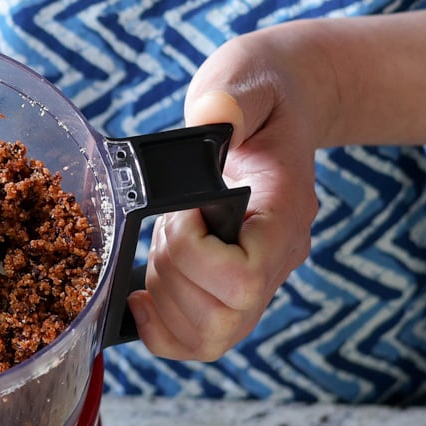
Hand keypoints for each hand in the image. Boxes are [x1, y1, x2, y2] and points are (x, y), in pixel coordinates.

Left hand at [128, 26, 321, 360]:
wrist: (280, 107)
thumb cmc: (261, 96)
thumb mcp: (247, 81)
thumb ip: (232, 101)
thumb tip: (214, 115)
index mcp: (284, 215)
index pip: (246, 277)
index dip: (194, 254)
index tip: (181, 211)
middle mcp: (278, 259)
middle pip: (223, 318)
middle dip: (170, 275)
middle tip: (164, 228)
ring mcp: (257, 282)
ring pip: (208, 339)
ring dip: (163, 300)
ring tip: (160, 248)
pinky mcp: (229, 293)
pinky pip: (197, 343)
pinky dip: (160, 331)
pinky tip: (140, 295)